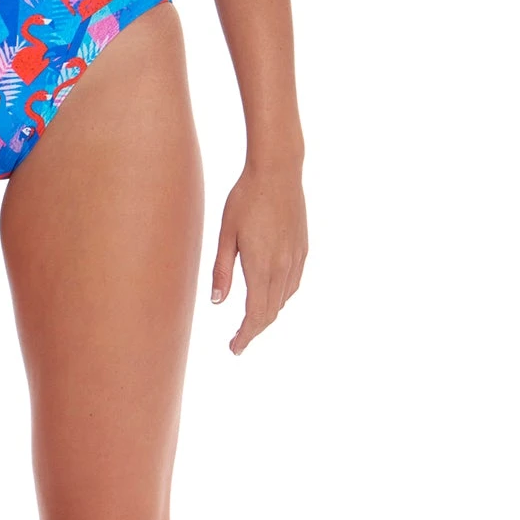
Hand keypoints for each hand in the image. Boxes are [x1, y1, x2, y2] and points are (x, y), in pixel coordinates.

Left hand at [210, 161, 307, 353]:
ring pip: (284, 299)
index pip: (255, 313)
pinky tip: (271, 295)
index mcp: (261, 265)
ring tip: (251, 321)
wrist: (278, 171)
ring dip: (268, 314)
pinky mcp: (303, 248)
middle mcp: (282, 266)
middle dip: (255, 330)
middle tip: (238, 342)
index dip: (245, 335)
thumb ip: (222, 270)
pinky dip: (281, 297)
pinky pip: (293, 283)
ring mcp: (296, 258)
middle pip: (271, 312)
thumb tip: (217, 302)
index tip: (234, 348)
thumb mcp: (226, 234)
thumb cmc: (245, 199)